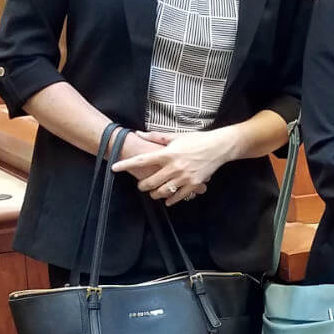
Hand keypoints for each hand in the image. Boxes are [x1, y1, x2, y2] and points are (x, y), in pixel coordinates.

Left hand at [111, 130, 231, 205]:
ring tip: (153, 192)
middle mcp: (174, 166)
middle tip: (141, 185)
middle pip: (150, 182)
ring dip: (155, 194)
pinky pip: (178, 197)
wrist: (219, 147)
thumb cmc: (197, 140)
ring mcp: (184, 177)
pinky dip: (170, 200)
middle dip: (142, 186)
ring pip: (163, 192)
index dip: (126, 164)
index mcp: (168, 153)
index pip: (142, 160)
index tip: (115, 167)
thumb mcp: (176, 136)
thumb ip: (156, 137)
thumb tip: (138, 133)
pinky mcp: (193, 184)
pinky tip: (167, 199)